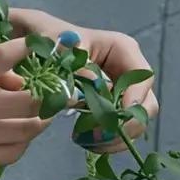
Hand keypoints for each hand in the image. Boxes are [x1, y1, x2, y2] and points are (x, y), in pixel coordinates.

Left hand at [0, 8, 158, 154]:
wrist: (34, 44)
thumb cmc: (48, 37)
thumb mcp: (59, 45)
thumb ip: (76, 63)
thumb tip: (96, 84)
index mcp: (122, 49)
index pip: (142, 77)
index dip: (134, 99)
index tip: (114, 118)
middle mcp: (127, 71)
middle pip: (145, 103)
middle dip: (126, 124)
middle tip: (98, 136)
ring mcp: (121, 90)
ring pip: (134, 121)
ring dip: (115, 136)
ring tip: (86, 142)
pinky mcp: (110, 106)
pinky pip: (118, 128)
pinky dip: (106, 139)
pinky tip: (85, 141)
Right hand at [0, 35, 55, 173]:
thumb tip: (16, 80)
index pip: (10, 55)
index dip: (35, 50)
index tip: (54, 48)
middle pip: (32, 100)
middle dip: (52, 95)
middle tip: (61, 92)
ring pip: (28, 130)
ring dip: (41, 120)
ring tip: (44, 114)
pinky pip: (11, 154)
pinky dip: (22, 143)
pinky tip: (20, 136)